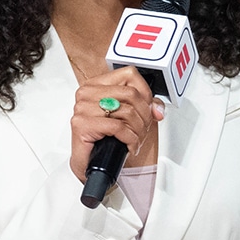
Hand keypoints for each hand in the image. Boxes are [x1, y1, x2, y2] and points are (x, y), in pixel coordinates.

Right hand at [69, 66, 163, 182]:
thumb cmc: (103, 140)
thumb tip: (157, 108)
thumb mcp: (126, 117)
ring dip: (138, 130)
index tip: (149, 108)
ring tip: (136, 139)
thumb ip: (143, 106)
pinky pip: (118, 127)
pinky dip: (130, 139)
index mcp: (96, 84)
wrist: (87, 164)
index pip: (130, 75)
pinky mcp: (82, 123)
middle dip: (144, 115)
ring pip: (127, 111)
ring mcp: (83, 107)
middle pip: (131, 94)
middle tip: (143, 129)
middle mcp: (87, 93)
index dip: (145, 93)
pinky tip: (129, 145)